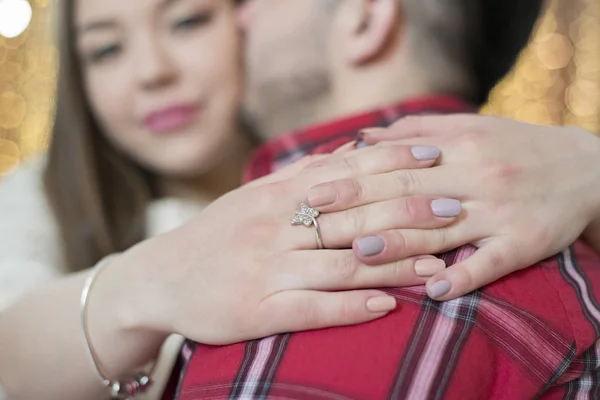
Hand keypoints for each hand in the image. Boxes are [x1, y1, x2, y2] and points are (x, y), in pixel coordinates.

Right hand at [101, 143, 451, 344]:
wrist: (157, 278)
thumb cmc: (216, 234)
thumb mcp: (254, 194)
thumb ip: (305, 172)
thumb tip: (356, 147)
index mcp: (275, 194)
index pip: (344, 172)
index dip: (393, 162)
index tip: (436, 156)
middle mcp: (273, 226)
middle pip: (352, 216)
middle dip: (408, 211)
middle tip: (455, 210)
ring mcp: (266, 268)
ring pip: (341, 262)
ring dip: (393, 262)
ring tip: (438, 263)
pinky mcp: (257, 310)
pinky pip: (312, 307)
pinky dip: (352, 305)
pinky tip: (388, 305)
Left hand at [312, 114, 599, 299]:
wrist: (586, 167)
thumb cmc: (514, 146)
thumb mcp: (468, 128)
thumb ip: (413, 132)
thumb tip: (362, 138)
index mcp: (459, 147)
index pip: (395, 165)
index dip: (352, 179)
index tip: (313, 190)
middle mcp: (476, 176)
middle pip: (409, 195)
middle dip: (360, 210)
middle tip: (316, 222)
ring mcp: (500, 211)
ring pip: (443, 230)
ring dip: (401, 244)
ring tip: (361, 256)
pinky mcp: (525, 241)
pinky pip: (491, 262)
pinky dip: (463, 276)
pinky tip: (432, 291)